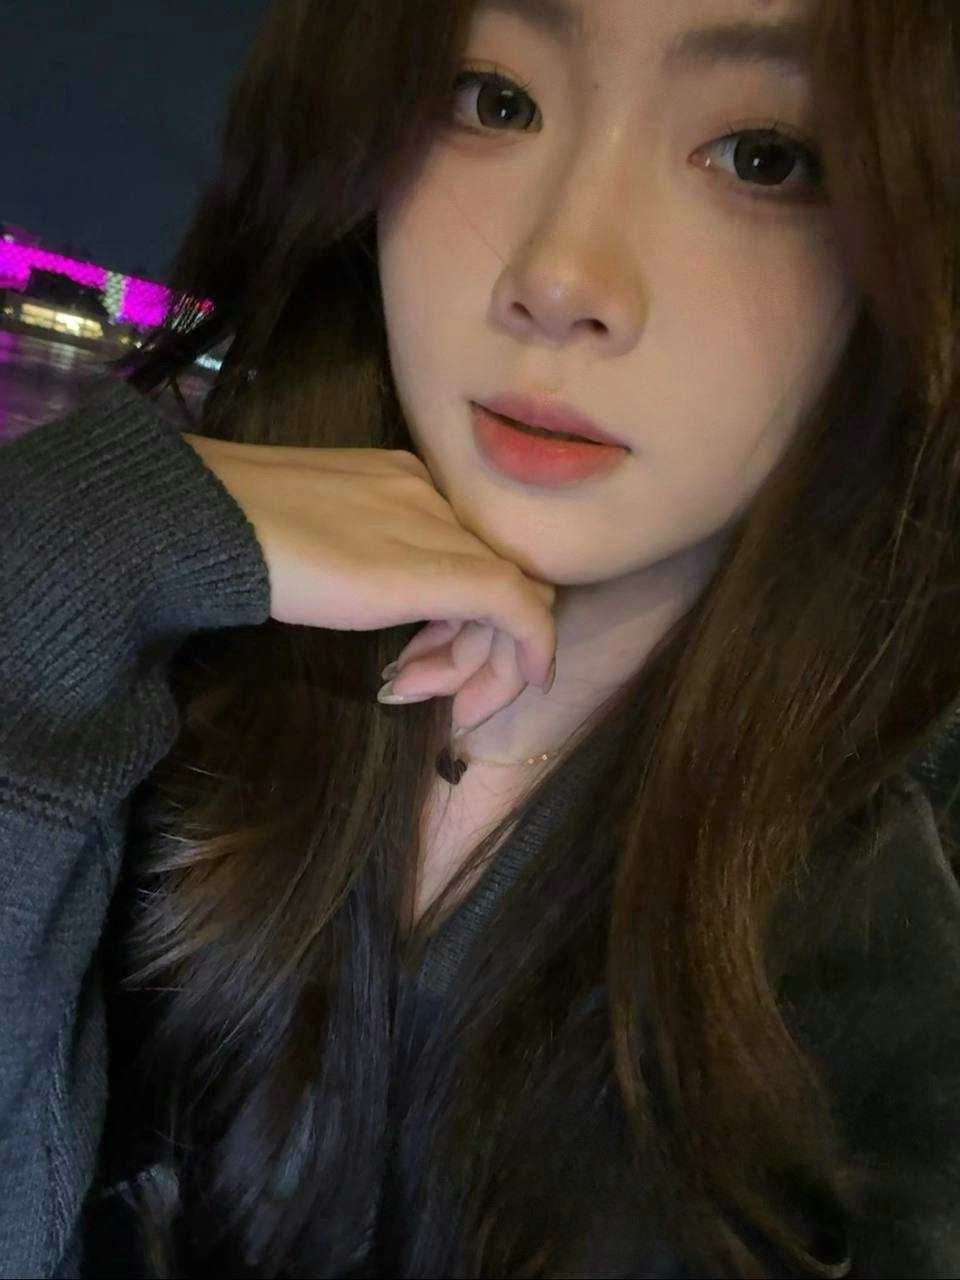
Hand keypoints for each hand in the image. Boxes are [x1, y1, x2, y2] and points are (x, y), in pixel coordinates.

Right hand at [180, 433, 556, 732]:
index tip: (411, 668)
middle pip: (494, 577)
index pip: (464, 553)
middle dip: (472, 650)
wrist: (206, 521)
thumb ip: (356, 559)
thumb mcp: (310, 544)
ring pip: (509, 597)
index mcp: (403, 483)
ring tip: (406, 692)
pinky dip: (528, 650)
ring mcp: (438, 526)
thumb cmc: (231, 535)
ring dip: (473, 663)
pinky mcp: (437, 566)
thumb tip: (368, 599)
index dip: (452, 621)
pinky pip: (516, 607)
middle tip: (416, 693)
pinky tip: (519, 686)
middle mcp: (432, 496)